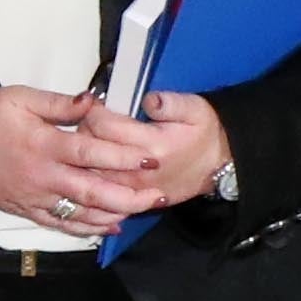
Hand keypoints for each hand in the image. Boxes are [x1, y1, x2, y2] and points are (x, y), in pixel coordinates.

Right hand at [0, 86, 170, 229]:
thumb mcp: (20, 99)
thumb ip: (59, 103)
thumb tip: (94, 102)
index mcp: (44, 144)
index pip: (90, 154)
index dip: (122, 157)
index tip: (150, 158)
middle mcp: (43, 176)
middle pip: (92, 192)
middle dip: (129, 195)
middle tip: (158, 194)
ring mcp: (36, 197)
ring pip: (80, 213)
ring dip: (114, 214)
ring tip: (142, 210)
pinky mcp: (27, 210)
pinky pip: (61, 224)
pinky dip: (86, 228)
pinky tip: (109, 226)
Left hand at [60, 90, 233, 213]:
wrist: (216, 167)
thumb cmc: (203, 134)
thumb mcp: (196, 110)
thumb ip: (171, 103)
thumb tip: (149, 100)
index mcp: (154, 145)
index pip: (104, 126)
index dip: (94, 111)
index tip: (96, 104)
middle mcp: (137, 170)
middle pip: (89, 149)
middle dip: (84, 130)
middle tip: (92, 120)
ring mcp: (131, 189)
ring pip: (87, 171)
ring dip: (84, 154)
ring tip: (94, 139)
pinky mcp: (129, 201)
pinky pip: (97, 191)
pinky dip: (89, 176)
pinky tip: (92, 163)